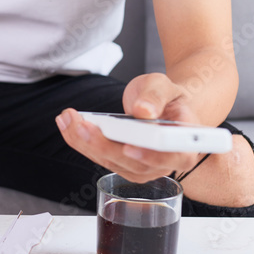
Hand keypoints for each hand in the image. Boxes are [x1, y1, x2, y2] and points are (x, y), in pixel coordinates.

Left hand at [56, 73, 202, 182]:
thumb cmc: (167, 96)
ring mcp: (142, 167)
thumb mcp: (163, 86)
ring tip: (69, 119)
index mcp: (184, 144)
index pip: (175, 157)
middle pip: (135, 164)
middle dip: (104, 145)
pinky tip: (68, 124)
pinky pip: (100, 157)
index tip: (129, 147)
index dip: (151, 156)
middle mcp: (164, 162)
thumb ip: (155, 96)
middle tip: (83, 126)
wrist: (159, 103)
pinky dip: (80, 141)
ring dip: (85, 143)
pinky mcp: (121, 164)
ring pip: (112, 162)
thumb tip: (144, 112)